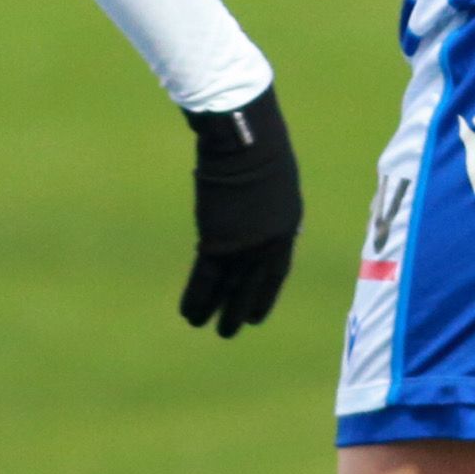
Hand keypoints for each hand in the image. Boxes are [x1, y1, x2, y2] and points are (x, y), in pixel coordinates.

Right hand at [183, 86, 301, 336]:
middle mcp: (267, 246)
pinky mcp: (217, 243)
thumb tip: (261, 219)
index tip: (255, 316)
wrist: (245, 143)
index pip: (276, 274)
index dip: (264, 296)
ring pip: (226, 289)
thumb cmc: (263, 150)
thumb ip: (271, 210)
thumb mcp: (278, 185)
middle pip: (251, 287)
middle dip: (238, 311)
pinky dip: (196, 297)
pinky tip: (188, 313)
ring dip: (214, 310)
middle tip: (228, 330)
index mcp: (286, 231)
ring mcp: (243, 247)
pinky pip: (205, 279)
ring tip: (203, 327)